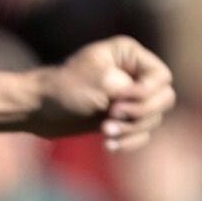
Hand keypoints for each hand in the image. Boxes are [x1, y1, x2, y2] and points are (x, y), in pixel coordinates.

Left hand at [28, 37, 172, 150]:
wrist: (37, 109)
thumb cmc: (63, 89)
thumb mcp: (98, 82)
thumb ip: (130, 88)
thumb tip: (155, 98)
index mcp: (129, 55)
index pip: (162, 77)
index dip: (145, 93)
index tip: (118, 102)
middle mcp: (133, 73)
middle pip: (164, 99)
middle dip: (140, 113)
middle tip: (111, 117)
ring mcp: (129, 96)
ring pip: (154, 118)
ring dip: (133, 129)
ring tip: (105, 132)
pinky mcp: (121, 117)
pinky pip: (142, 132)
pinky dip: (130, 141)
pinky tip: (110, 146)